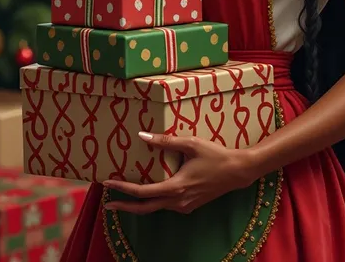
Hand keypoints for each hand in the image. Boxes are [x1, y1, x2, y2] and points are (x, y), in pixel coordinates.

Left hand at [103, 131, 257, 214]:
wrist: (237, 172)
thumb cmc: (215, 156)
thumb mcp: (191, 144)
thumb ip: (166, 141)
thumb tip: (142, 136)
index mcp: (175, 187)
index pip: (142, 192)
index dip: (123, 188)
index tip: (108, 183)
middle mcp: (178, 202)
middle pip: (145, 208)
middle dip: (124, 206)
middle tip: (107, 202)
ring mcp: (184, 206)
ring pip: (156, 208)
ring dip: (139, 204)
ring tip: (125, 196)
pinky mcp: (190, 205)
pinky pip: (167, 205)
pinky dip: (154, 201)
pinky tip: (151, 192)